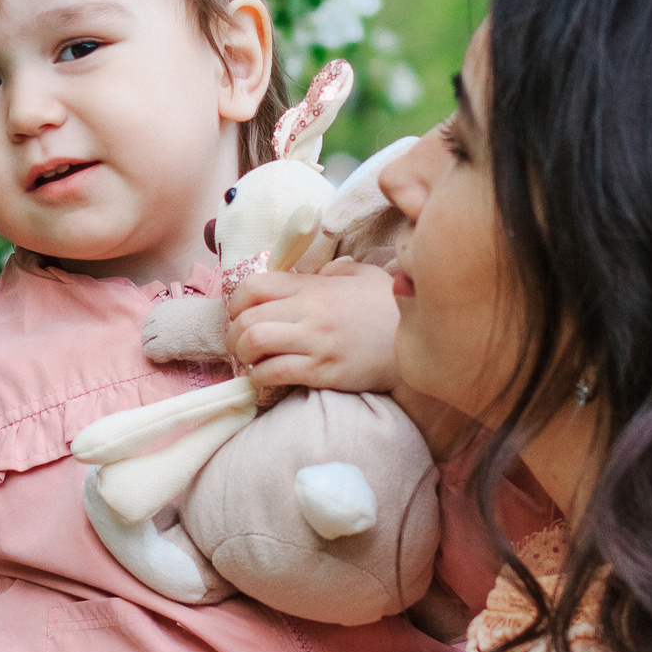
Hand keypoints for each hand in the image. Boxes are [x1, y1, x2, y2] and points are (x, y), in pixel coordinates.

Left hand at [225, 259, 400, 393]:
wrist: (418, 341)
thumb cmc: (389, 308)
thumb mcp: (363, 276)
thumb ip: (334, 270)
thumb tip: (318, 272)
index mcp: (313, 286)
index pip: (253, 285)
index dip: (235, 302)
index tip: (237, 316)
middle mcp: (310, 310)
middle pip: (247, 318)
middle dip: (233, 336)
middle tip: (239, 346)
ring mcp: (316, 341)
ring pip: (255, 343)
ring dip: (244, 357)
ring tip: (251, 363)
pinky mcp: (325, 371)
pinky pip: (276, 372)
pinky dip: (260, 378)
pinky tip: (265, 380)